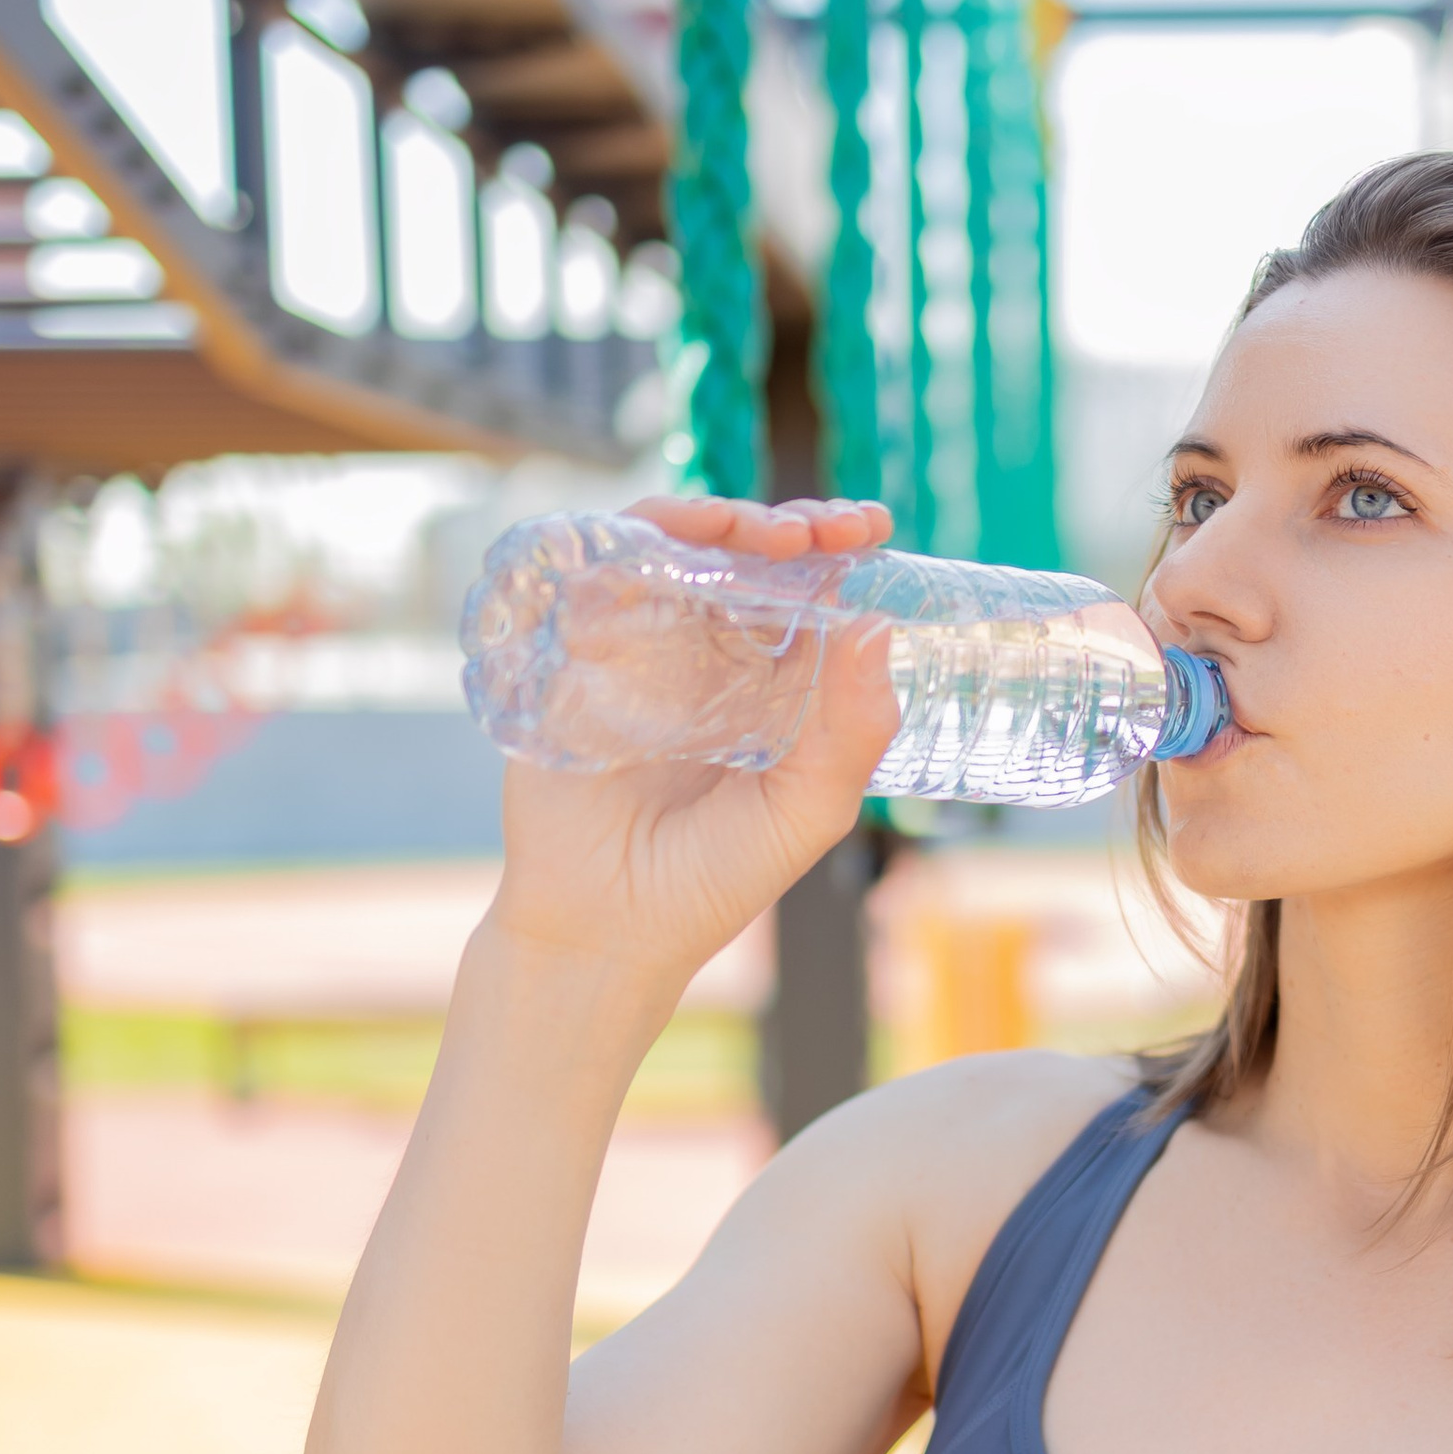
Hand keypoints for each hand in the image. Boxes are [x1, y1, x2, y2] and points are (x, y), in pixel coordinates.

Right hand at [491, 495, 899, 1007]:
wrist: (606, 932)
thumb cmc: (712, 881)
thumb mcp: (807, 811)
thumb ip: (851, 731)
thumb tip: (877, 628)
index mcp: (768, 685)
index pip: (806, 592)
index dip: (837, 548)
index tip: (872, 526)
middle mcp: (705, 655)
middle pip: (742, 555)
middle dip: (783, 522)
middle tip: (822, 527)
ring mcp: (639, 650)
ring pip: (675, 550)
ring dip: (717, 522)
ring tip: (763, 534)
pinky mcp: (575, 657)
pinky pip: (598, 577)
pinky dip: (633, 545)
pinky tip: (674, 543)